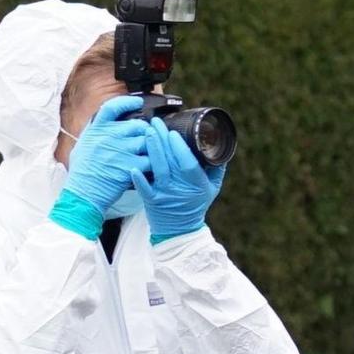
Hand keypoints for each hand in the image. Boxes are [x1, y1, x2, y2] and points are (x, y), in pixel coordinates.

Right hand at [58, 95, 151, 214]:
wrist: (83, 195)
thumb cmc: (82, 174)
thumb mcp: (82, 146)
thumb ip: (94, 132)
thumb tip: (104, 122)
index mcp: (96, 130)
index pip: (112, 107)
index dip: (127, 102)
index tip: (137, 102)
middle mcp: (109, 137)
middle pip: (137, 124)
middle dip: (145, 131)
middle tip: (146, 139)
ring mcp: (120, 151)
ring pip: (147, 140)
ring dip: (152, 146)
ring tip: (151, 153)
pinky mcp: (130, 167)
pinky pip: (150, 160)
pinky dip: (153, 163)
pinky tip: (152, 167)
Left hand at [135, 117, 223, 243]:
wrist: (180, 231)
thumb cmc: (196, 205)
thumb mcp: (212, 187)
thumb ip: (216, 166)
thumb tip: (220, 145)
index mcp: (196, 183)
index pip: (188, 163)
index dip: (180, 148)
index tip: (173, 132)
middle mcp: (180, 188)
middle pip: (170, 160)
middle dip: (162, 139)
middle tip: (155, 122)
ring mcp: (165, 194)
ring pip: (157, 169)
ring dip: (151, 149)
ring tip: (146, 131)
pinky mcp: (151, 201)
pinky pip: (144, 188)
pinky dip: (138, 178)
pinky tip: (133, 166)